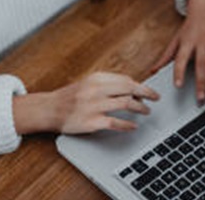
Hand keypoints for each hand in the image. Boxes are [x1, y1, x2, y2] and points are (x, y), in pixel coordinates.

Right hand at [19, 72, 158, 133]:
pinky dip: (127, 125)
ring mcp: (94, 106)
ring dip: (140, 108)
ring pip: (125, 104)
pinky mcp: (91, 121)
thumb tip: (131, 87)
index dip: (139, 85)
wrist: (49, 109)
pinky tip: (133, 126)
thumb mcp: (88, 83)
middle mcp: (96, 90)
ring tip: (146, 111)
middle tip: (155, 97)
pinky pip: (115, 123)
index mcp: (96, 78)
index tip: (146, 91)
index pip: (125, 79)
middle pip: (129, 88)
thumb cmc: (69, 97)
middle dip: (146, 92)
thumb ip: (107, 83)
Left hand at [151, 0, 204, 101]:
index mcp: (187, 42)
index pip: (181, 59)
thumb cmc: (190, 27)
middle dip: (202, 81)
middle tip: (201, 98)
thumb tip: (153, 70)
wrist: (204, 6)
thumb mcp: (176, 39)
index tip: (178, 86)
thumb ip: (166, 56)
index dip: (178, 72)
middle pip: (201, 63)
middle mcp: (202, 41)